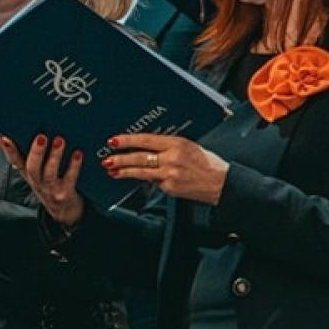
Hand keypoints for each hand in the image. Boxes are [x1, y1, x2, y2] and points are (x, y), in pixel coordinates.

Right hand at [0, 134, 85, 227]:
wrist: (65, 212)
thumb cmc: (50, 186)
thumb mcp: (36, 174)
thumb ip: (27, 157)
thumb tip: (11, 137)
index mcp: (28, 175)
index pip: (15, 162)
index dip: (8, 151)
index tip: (3, 138)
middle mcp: (37, 183)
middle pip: (32, 168)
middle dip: (35, 152)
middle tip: (41, 136)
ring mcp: (51, 190)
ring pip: (50, 172)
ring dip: (54, 156)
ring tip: (59, 140)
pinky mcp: (65, 194)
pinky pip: (70, 179)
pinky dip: (74, 166)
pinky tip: (78, 153)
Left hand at [102, 133, 228, 205]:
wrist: (222, 183)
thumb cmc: (206, 163)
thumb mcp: (189, 146)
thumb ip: (167, 146)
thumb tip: (144, 145)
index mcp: (177, 143)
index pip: (146, 140)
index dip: (128, 140)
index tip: (114, 141)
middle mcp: (172, 158)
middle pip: (140, 157)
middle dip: (120, 159)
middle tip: (107, 159)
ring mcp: (170, 175)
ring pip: (141, 172)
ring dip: (124, 172)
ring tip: (112, 171)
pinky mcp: (170, 188)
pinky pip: (152, 182)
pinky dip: (142, 179)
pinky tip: (132, 178)